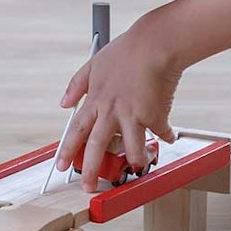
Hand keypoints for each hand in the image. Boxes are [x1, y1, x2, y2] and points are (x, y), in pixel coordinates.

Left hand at [57, 23, 180, 191]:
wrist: (155, 44)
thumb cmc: (126, 50)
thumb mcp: (94, 63)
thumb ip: (77, 84)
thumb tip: (64, 103)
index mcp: (96, 100)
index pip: (76, 130)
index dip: (67, 150)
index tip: (61, 165)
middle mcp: (112, 111)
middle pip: (97, 147)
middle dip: (91, 171)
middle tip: (89, 187)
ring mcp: (134, 115)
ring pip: (132, 149)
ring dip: (136, 160)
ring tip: (138, 166)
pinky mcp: (155, 114)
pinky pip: (161, 132)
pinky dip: (166, 135)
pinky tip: (169, 136)